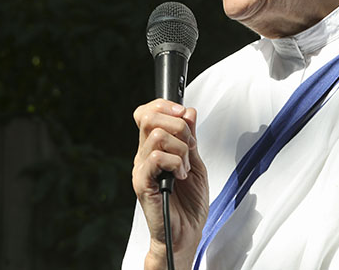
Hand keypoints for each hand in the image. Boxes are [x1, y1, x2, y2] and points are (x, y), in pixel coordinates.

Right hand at [133, 99, 208, 268]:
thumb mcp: (196, 162)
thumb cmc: (190, 201)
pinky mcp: (143, 183)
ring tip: (186, 167)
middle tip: (190, 146)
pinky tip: (180, 176)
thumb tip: (188, 111)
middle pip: (150, 117)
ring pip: (157, 136)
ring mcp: (142, 168)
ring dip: (181, 149)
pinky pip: (157, 157)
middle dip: (179, 126)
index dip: (165, 106)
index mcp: (155, 147)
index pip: (148, 113)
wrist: (187, 232)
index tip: (183, 114)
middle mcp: (144, 155)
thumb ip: (191, 138)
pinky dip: (176, 162)